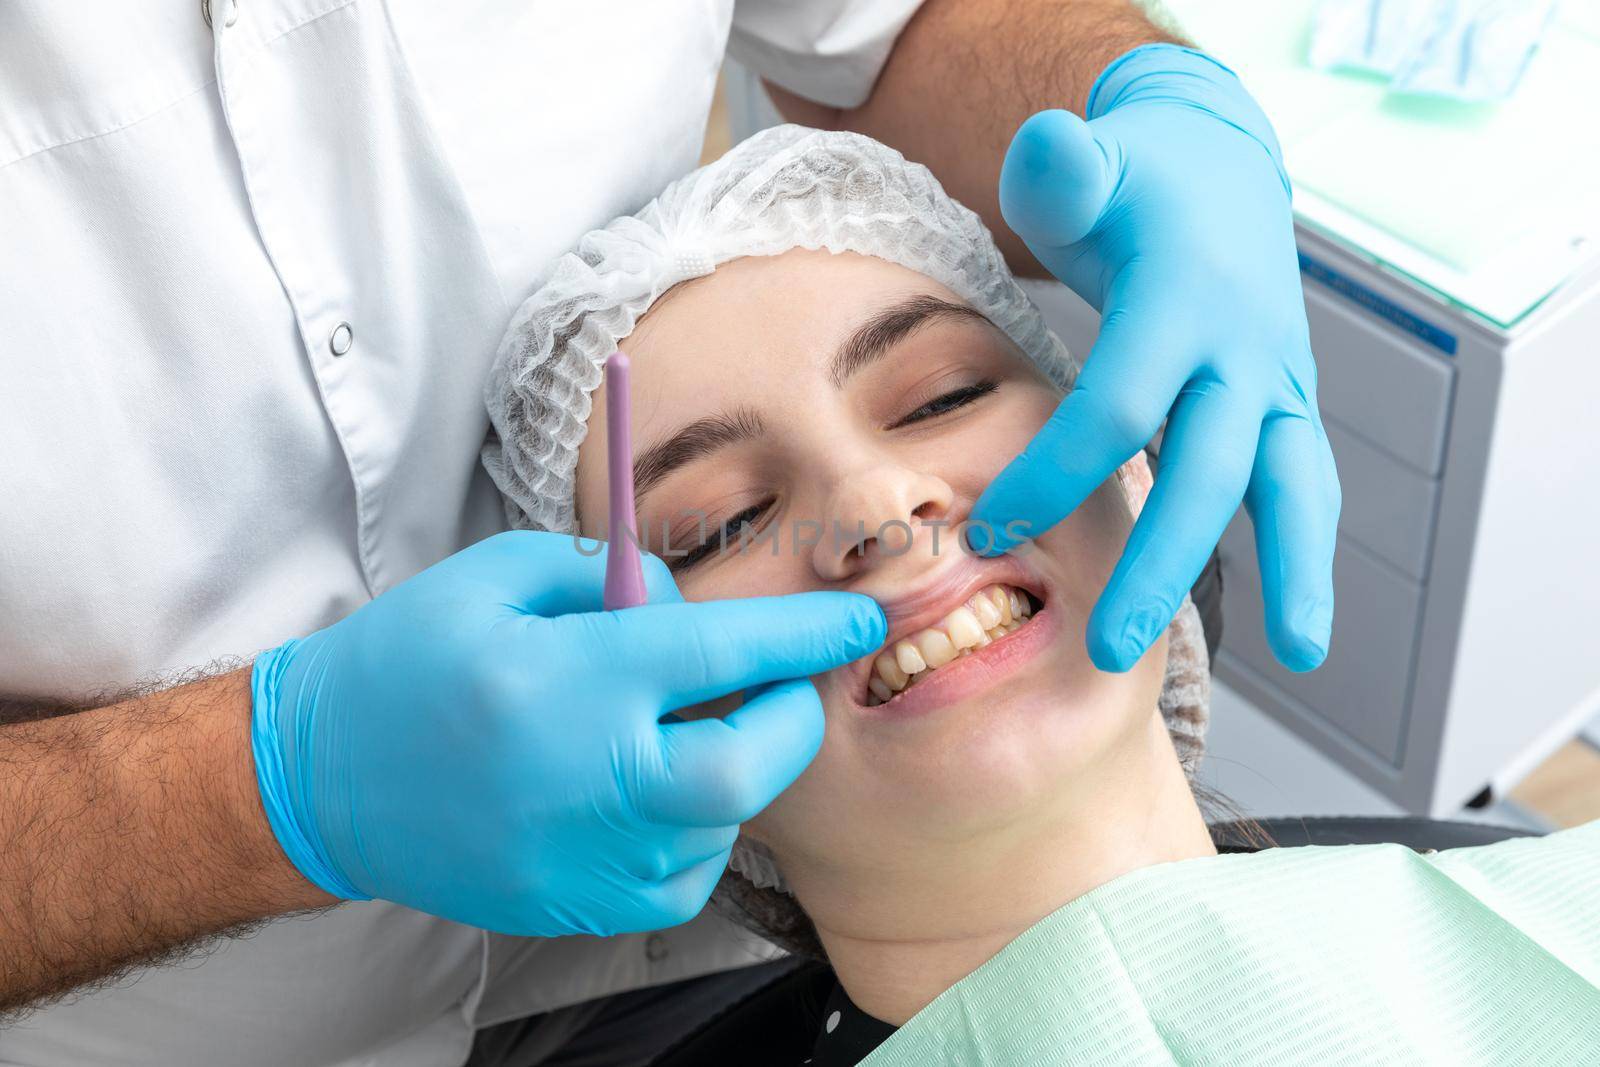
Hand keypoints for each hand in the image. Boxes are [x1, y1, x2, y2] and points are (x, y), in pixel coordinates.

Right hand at [250, 531, 884, 935]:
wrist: (322, 780)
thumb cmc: (409, 662)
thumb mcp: (497, 577)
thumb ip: (607, 578)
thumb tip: (688, 602)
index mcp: (571, 681)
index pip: (726, 651)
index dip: (809, 630)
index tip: (864, 616)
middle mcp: (589, 778)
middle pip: (748, 764)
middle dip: (790, 718)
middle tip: (778, 686)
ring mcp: (584, 857)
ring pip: (720, 822)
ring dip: (731, 768)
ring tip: (678, 729)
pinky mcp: (578, 906)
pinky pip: (684, 875)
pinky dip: (694, 827)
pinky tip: (648, 788)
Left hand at [972, 44, 1339, 673]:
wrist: (1215, 176)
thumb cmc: (1128, 186)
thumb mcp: (1087, 165)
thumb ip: (1064, 167)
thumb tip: (1052, 150)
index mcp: (1182, 299)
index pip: (1118, 405)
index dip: (1054, 474)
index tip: (989, 532)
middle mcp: (1242, 346)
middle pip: (1208, 470)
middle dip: (1160, 563)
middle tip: (1110, 648)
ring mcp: (1275, 380)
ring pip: (1291, 484)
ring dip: (1292, 569)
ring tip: (1303, 653)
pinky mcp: (1284, 406)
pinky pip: (1303, 485)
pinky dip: (1305, 551)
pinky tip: (1306, 626)